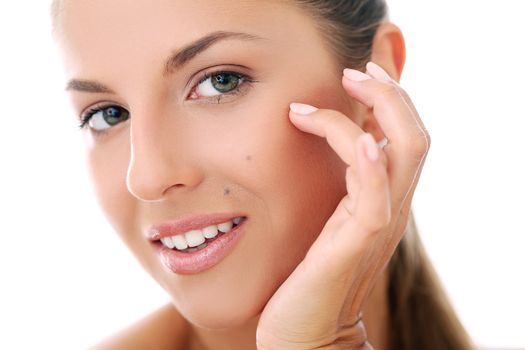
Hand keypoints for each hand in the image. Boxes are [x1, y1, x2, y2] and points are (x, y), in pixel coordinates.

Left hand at [255, 62, 430, 348]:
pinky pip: (374, 195)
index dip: (390, 100)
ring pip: (404, 154)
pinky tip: (361, 138)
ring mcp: (376, 224)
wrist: (307, 335)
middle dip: (388, 94)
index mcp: (381, 201)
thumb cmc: (311, 279)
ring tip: (342, 88)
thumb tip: (337, 158)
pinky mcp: (355, 242)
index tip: (358, 76)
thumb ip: (342, 194)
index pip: (403, 139)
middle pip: (414, 136)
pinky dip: (371, 162)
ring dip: (378, 111)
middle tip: (355, 72)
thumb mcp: (329, 226)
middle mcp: (388, 208)